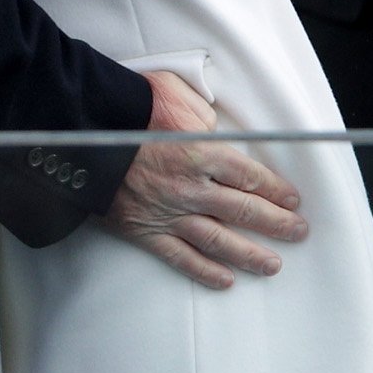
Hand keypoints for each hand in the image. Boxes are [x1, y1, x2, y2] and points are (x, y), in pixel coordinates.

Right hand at [103, 69, 307, 289]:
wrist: (74, 132)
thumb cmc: (124, 108)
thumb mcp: (170, 92)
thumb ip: (199, 113)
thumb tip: (213, 127)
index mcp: (199, 152)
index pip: (250, 177)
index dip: (276, 190)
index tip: (292, 199)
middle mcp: (190, 188)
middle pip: (245, 211)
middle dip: (277, 224)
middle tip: (298, 232)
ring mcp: (168, 213)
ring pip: (220, 241)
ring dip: (251, 255)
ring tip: (273, 264)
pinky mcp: (145, 231)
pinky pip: (180, 257)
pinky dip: (204, 271)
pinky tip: (225, 280)